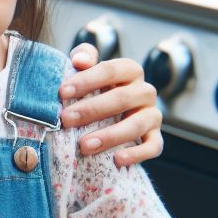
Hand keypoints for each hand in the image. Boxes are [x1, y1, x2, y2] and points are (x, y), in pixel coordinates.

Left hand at [60, 44, 162, 167]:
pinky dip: (137, 153)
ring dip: (111, 135)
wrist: (105, 118)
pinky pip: (153, 146)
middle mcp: (144, 92)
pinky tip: (117, 159)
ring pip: (138, 123)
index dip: (87, 79)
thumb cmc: (92, 91)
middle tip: (66, 119)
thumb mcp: (86, 72)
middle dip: (92, 109)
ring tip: (85, 145)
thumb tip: (80, 61)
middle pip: (123, 97)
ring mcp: (152, 115)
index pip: (111, 69)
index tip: (62, 92)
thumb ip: (83, 58)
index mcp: (129, 71)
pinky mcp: (155, 138)